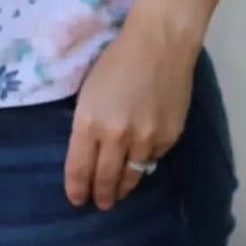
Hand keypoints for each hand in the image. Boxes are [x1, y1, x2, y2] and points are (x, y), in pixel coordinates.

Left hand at [63, 7, 198, 208]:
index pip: (79, 169)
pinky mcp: (169, 137)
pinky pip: (153, 160)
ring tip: (118, 193)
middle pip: (106, 181)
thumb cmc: (117, 58)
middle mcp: (116, 136)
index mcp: (90, 121)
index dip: (76, 189)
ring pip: (132, 176)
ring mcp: (145, 139)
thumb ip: (88, 125)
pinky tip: (140, 163)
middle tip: (99, 203)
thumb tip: (91, 153)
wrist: (160, 42)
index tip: (76, 199)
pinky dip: (144, 163)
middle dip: (100, 196)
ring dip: (123, 188)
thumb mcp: (89, 90)